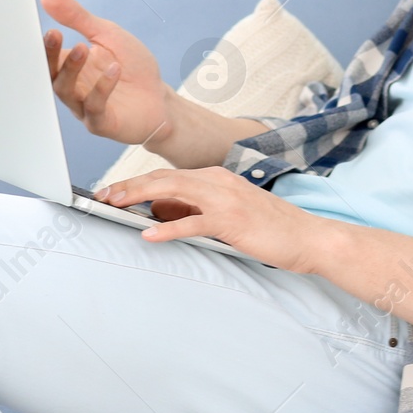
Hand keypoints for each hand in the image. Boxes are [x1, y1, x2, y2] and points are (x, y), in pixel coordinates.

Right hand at [40, 0, 172, 147]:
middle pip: (51, 74)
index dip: (44, 44)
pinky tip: (114, 69)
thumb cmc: (132, 67)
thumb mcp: (107, 34)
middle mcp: (72, 88)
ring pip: (66, 91)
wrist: (160, 99)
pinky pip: (94, 107)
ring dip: (72, 69)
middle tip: (55, 35)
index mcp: (70, 67)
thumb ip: (78, 17)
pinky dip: (102, 87)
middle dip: (51, 55)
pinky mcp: (101, 123)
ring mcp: (84, 107)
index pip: (48, 56)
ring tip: (83, 48)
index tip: (48, 27)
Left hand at [91, 166, 336, 274]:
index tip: (113, 191)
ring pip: (174, 191)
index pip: (168, 175)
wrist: (309, 236)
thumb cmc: (271, 227)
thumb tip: (161, 213)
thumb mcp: (228, 213)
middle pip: (164, 178)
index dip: (137, 181)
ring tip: (115, 205)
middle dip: (130, 185)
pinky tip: (150, 235)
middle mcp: (219, 181)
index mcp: (217, 177)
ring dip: (140, 197)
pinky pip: (194, 223)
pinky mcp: (232, 221)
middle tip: (103, 195)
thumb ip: (197, 209)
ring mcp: (226, 199)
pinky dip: (169, 228)